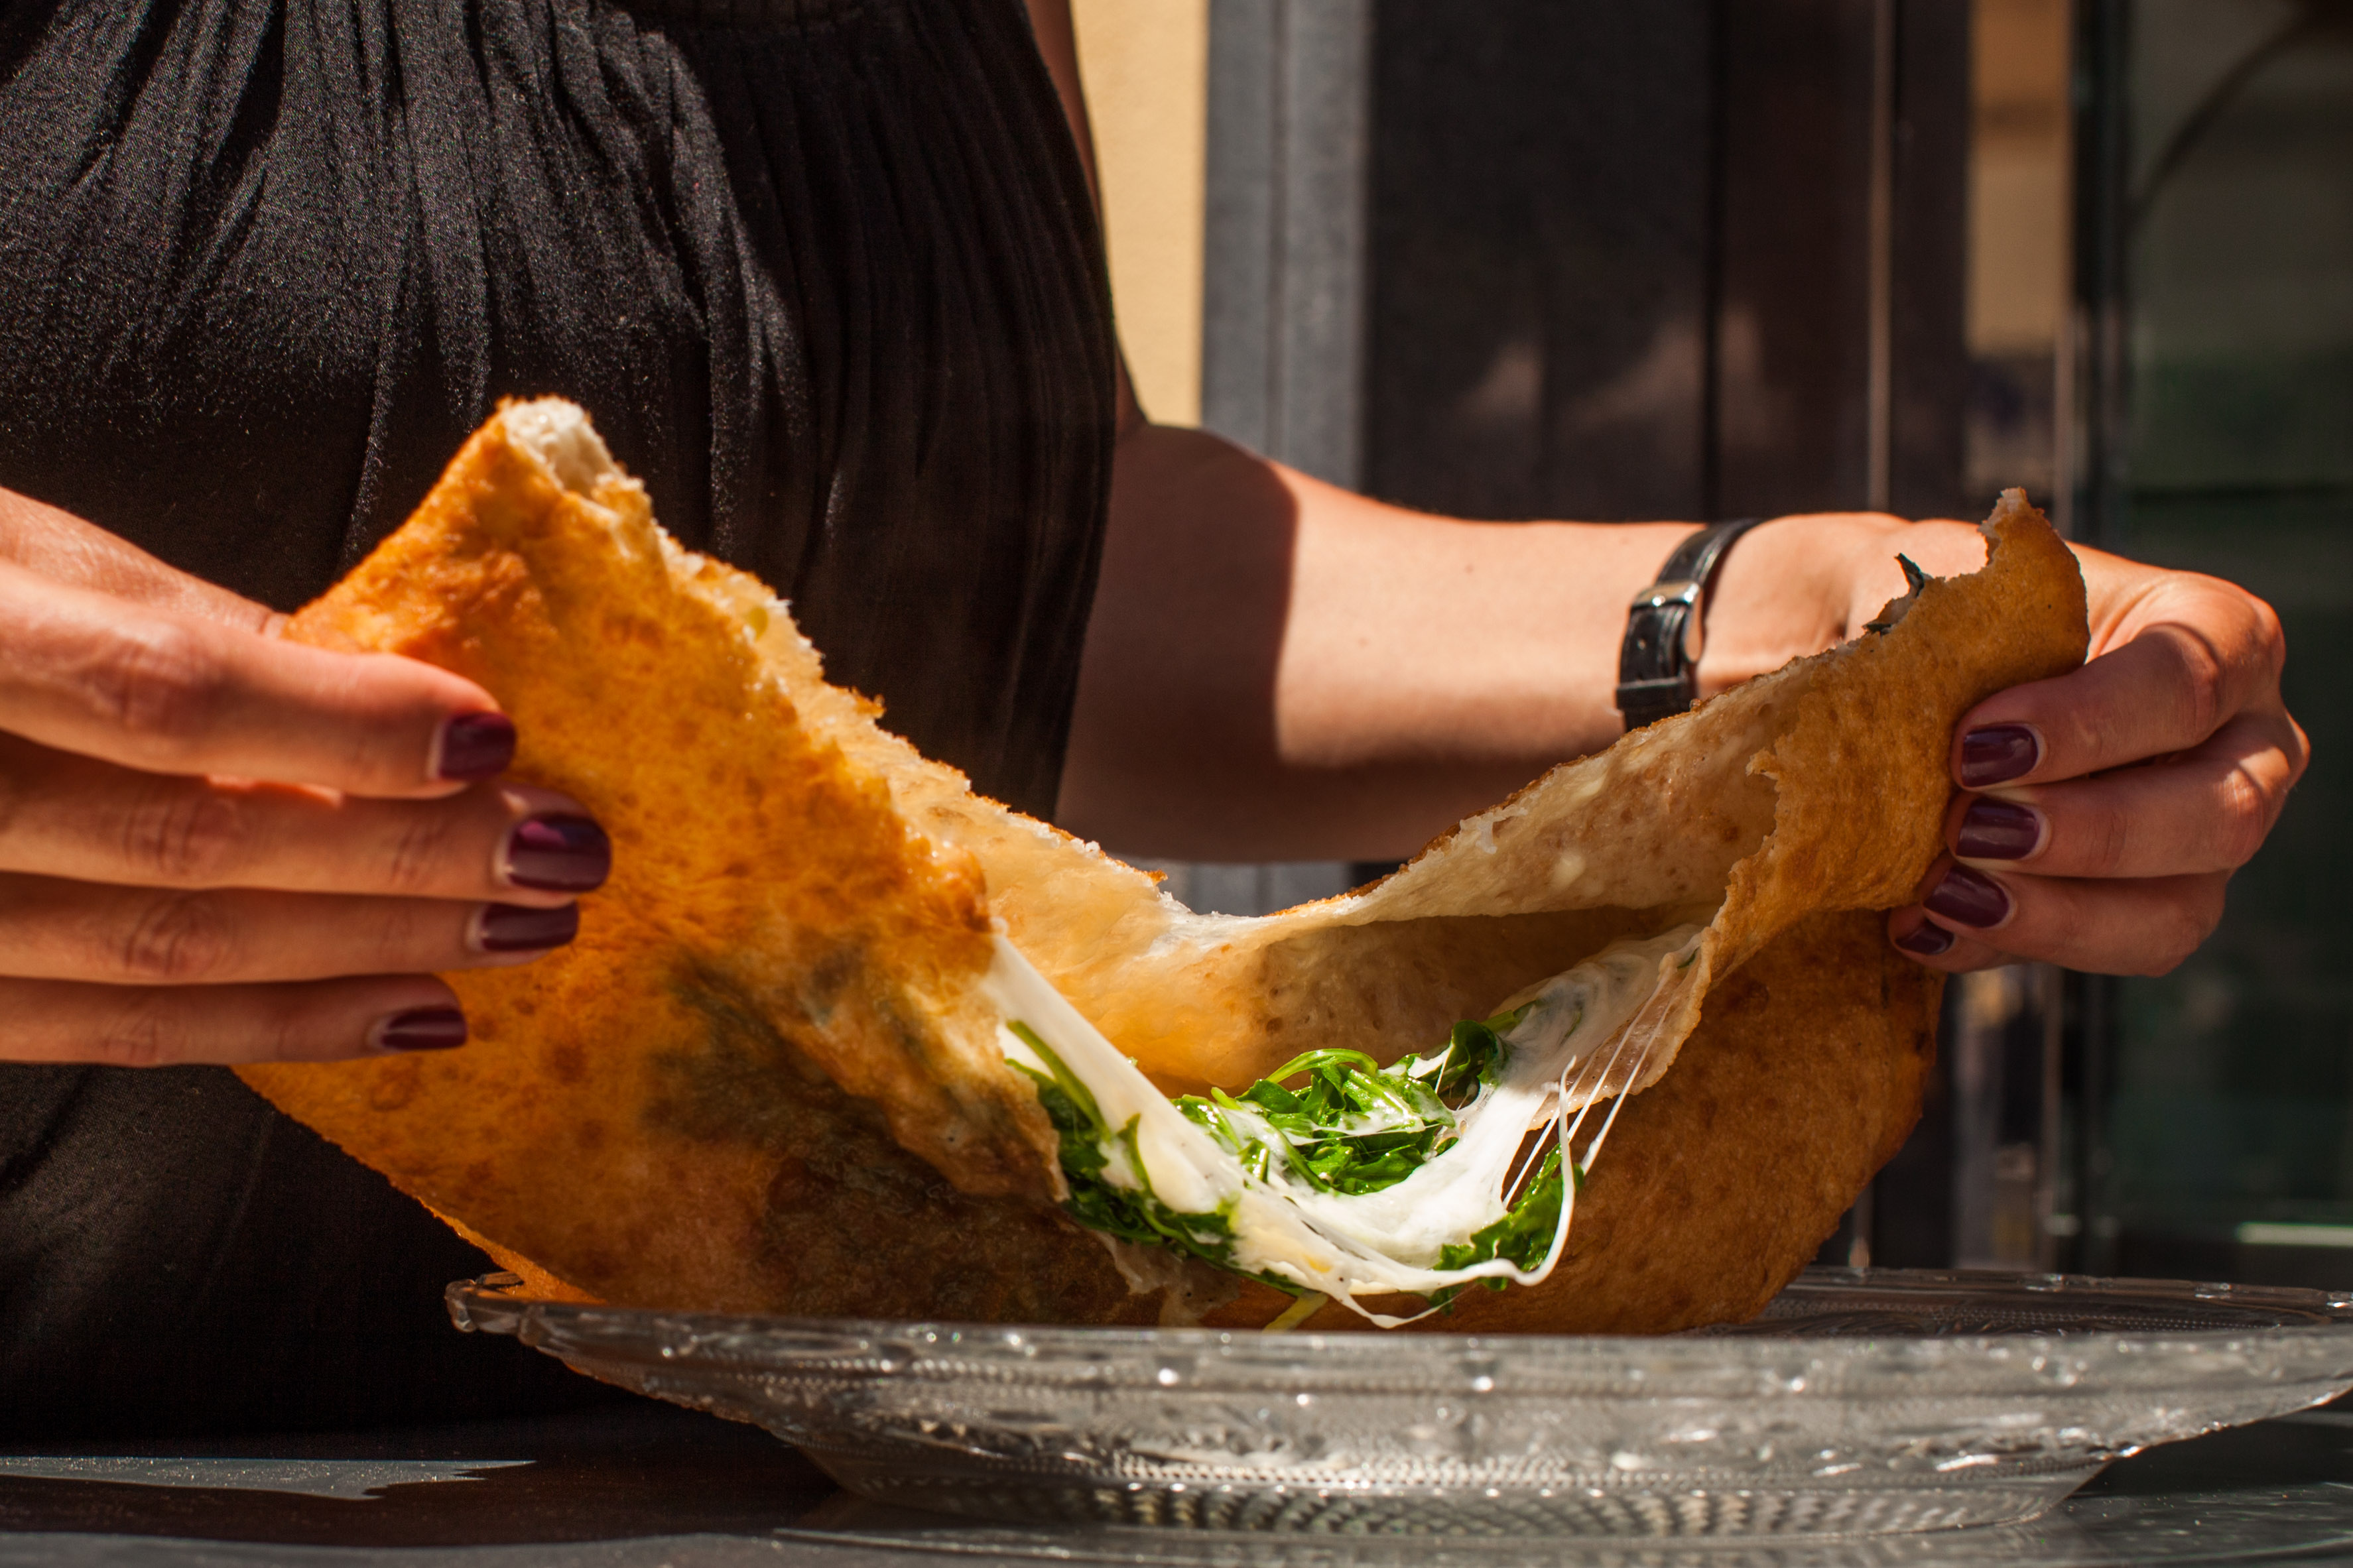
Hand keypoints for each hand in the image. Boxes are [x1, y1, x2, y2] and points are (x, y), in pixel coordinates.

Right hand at [0, 494, 609, 1065]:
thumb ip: (171, 621)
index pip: (161, 691)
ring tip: (526, 935)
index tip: (492, 738)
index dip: (339, 721)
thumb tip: (372, 685)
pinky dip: (277, 1027)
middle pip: (189, 844)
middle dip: (405, 857)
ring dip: (372, 954)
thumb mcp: (8, 545)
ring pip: (167, 961)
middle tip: (567, 853)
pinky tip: (410, 1017)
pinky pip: (115, 1034)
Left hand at [1704, 510, 2303, 976]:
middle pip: (2218, 814)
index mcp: (2216, 633)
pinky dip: (2008, 946)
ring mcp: (2204, 840)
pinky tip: (1923, 925)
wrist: (1905, 669)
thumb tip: (1889, 660)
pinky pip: (2106, 955)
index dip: (2086, 722)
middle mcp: (2244, 742)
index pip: (2186, 681)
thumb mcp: (1939, 579)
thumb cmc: (1945, 608)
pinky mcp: (2144, 909)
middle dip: (2089, 833)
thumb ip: (1937, 610)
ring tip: (1943, 893)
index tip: (1972, 744)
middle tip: (1967, 828)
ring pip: (2178, 912)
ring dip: (2056, 915)